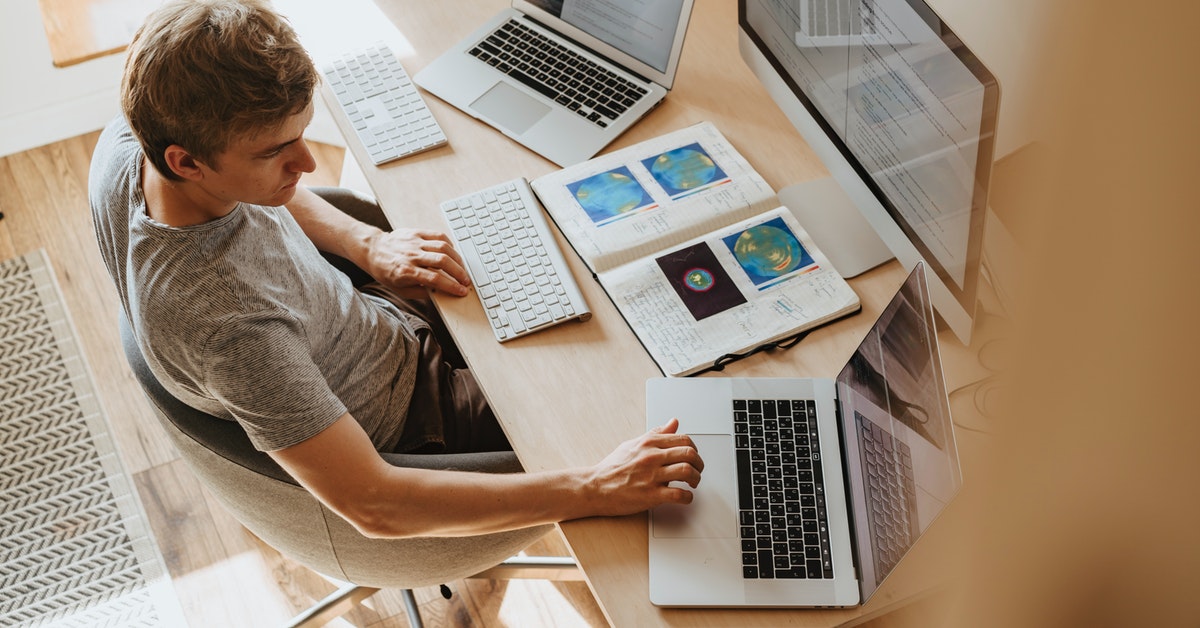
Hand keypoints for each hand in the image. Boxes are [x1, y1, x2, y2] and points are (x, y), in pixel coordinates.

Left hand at [364, 228, 470, 295]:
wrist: (373, 250)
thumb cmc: (386, 271)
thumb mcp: (400, 290)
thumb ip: (421, 292)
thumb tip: (440, 292)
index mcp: (406, 272)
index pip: (435, 279)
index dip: (451, 286)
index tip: (462, 291)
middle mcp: (411, 256)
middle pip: (442, 262)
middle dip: (459, 272)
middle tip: (466, 280)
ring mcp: (414, 243)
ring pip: (443, 248)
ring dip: (457, 259)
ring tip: (462, 268)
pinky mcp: (416, 233)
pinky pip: (438, 236)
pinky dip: (449, 244)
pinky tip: (453, 253)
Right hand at [586, 418, 703, 515]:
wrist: (595, 487)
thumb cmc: (612, 467)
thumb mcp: (633, 444)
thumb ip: (656, 433)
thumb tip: (673, 423)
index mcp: (648, 443)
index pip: (683, 439)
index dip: (694, 448)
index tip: (693, 456)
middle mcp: (651, 457)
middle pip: (689, 453)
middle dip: (699, 463)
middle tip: (697, 469)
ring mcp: (651, 476)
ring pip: (687, 471)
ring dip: (696, 478)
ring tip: (693, 483)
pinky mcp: (651, 495)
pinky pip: (678, 495)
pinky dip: (688, 497)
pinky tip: (685, 497)